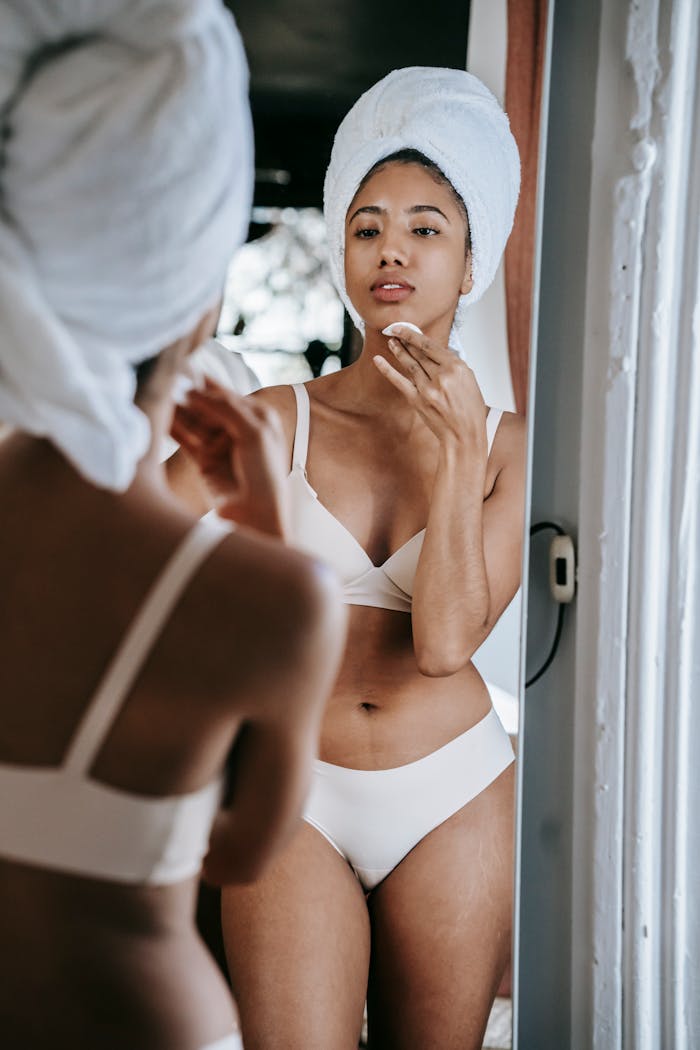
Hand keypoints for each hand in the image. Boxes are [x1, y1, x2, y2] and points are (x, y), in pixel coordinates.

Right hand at [171, 378, 288, 537]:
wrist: (258, 515)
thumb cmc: (266, 474)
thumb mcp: (253, 433)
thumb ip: (225, 407)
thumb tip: (195, 389)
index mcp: (256, 415)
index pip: (225, 392)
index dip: (204, 382)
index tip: (181, 365)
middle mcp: (237, 427)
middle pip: (205, 404)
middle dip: (185, 394)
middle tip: (162, 379)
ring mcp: (219, 443)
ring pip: (192, 420)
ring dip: (175, 409)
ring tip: (155, 394)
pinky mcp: (203, 460)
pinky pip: (184, 438)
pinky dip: (171, 428)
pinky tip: (157, 416)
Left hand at [372, 325, 487, 450]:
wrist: (464, 435)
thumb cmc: (470, 411)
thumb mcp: (470, 381)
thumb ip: (453, 366)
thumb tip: (437, 353)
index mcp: (457, 369)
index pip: (432, 346)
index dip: (415, 335)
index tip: (406, 328)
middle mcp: (442, 377)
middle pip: (419, 354)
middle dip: (405, 340)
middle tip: (395, 330)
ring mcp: (428, 388)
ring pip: (409, 364)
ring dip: (398, 351)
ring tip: (391, 342)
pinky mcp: (417, 400)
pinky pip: (399, 381)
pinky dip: (387, 370)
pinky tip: (379, 360)